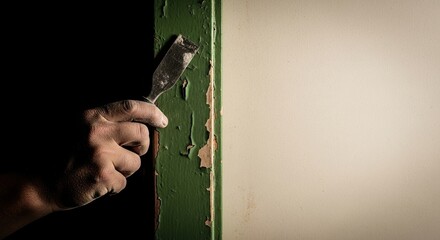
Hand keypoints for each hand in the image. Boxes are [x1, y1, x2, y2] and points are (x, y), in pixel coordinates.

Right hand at [52, 99, 167, 209]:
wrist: (36, 183)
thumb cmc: (61, 155)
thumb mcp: (77, 127)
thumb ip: (104, 122)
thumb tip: (139, 123)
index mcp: (91, 116)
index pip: (130, 107)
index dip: (151, 112)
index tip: (162, 119)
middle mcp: (97, 132)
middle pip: (141, 133)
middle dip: (141, 145)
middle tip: (130, 152)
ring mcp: (101, 154)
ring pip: (136, 161)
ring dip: (125, 169)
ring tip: (104, 170)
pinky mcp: (103, 176)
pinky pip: (124, 182)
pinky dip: (114, 186)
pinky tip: (96, 182)